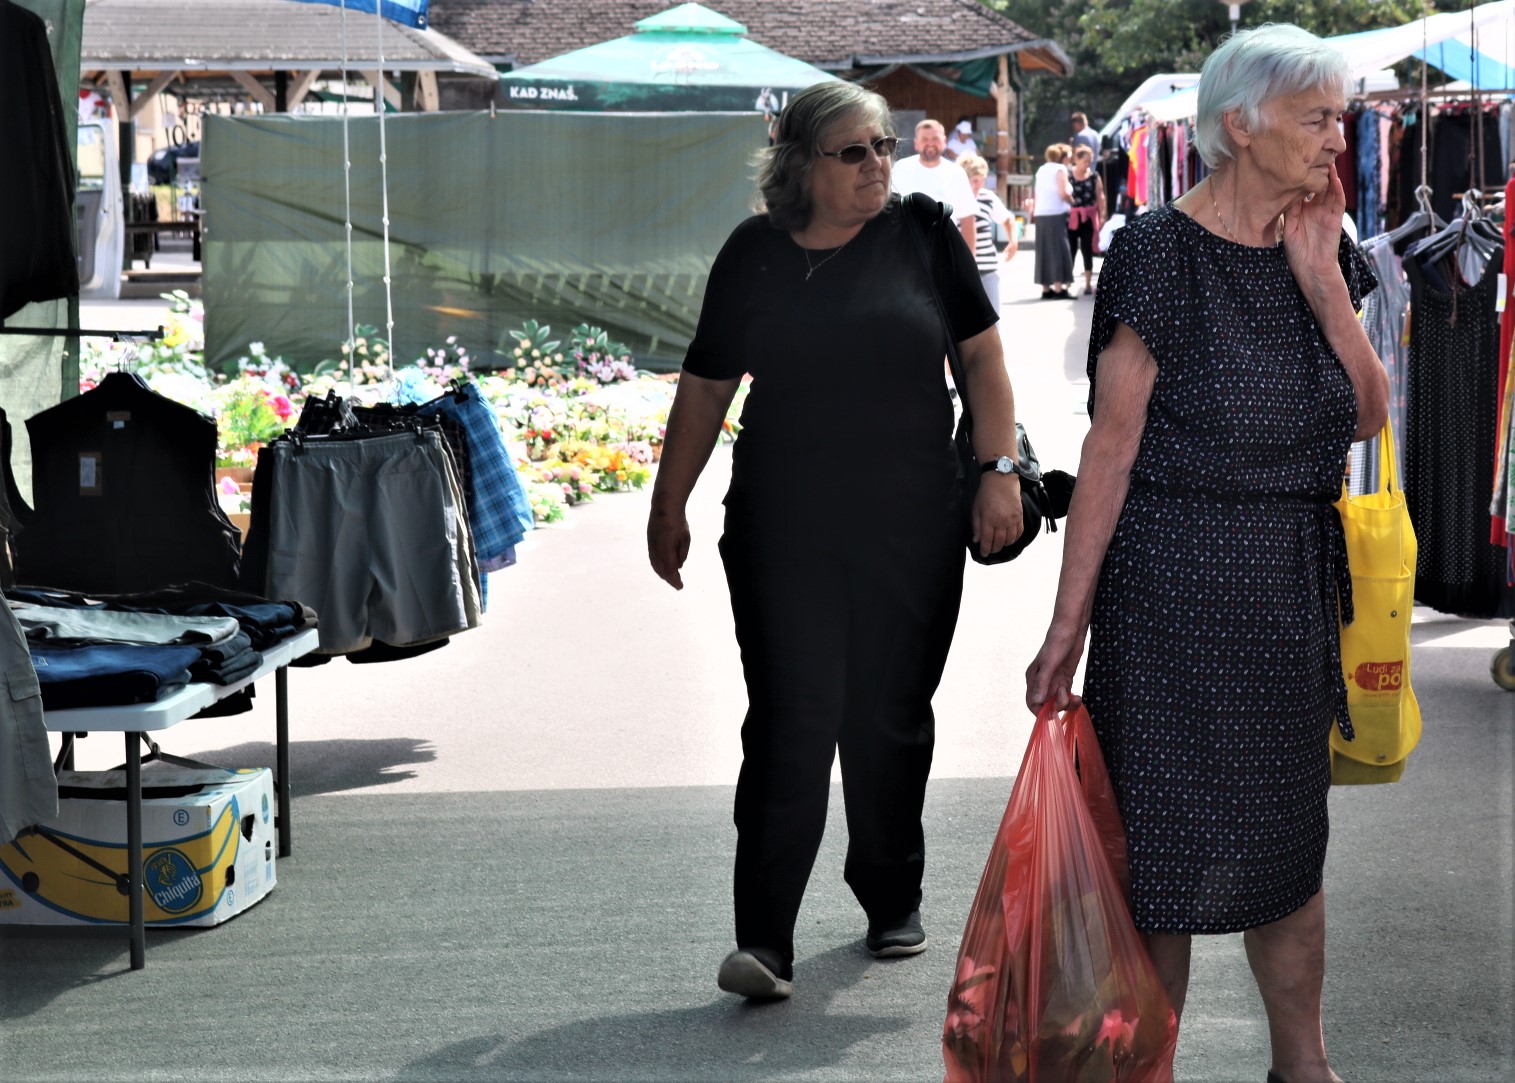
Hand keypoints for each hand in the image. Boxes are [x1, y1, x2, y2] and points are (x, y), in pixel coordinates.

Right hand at [647, 504, 690, 589]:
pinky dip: (657, 567)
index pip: (671, 571)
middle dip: (669, 579)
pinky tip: (661, 567)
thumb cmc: (678, 522)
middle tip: (677, 584)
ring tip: (670, 578)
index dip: (675, 581)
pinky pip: (653, 559)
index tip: (680, 587)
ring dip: (663, 574)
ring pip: (656, 566)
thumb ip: (682, 554)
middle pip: (662, 571)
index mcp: (667, 551)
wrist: (664, 507)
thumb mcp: (685, 538)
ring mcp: (651, 547)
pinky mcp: (649, 542)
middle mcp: (657, 551)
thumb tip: (678, 566)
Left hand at [973, 473, 1023, 557]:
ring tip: (1000, 545)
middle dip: (994, 548)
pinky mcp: (1020, 516)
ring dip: (1004, 545)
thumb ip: (977, 526)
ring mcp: (1013, 519)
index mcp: (989, 520)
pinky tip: (1010, 539)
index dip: (985, 549)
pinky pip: (1019, 532)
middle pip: (999, 542)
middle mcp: (1002, 522)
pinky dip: (1015, 538)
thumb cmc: (986, 493)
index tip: (983, 554)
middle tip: (991, 550)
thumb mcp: (976, 508)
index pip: (987, 540)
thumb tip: (977, 540)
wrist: (1002, 479)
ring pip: (1010, 539)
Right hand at [1025, 624, 1085, 712]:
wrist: (1071, 630)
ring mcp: (1054, 681)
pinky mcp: (1065, 679)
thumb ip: (1042, 683)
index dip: (1041, 712)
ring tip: (1076, 696)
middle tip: (1067, 697)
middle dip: (1058, 706)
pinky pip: (1066, 696)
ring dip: (1067, 703)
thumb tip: (1037, 701)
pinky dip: (1072, 700)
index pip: (1032, 703)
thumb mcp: (1049, 663)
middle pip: (1047, 705)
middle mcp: (1042, 683)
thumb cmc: (1056, 643)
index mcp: (1033, 679)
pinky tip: (1078, 697)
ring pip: (1058, 702)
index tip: (1053, 714)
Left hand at [1281, 161, 1347, 299]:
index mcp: (1303, 209)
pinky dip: (1336, 190)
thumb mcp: (1288, 227)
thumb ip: (1288, 210)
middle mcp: (1316, 207)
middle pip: (1318, 183)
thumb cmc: (1297, 251)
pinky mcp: (1335, 219)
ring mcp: (1327, 212)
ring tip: (1327, 158)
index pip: (1303, 187)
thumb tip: (1282, 190)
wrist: (1310, 268)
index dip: (1300, 174)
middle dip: (1317, 169)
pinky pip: (1337, 202)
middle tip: (1313, 151)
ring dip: (1329, 174)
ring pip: (1329, 189)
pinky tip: (1334, 179)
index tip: (1293, 159)